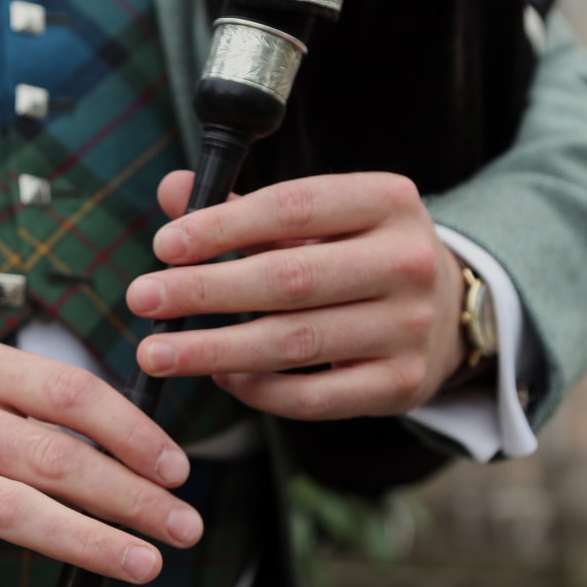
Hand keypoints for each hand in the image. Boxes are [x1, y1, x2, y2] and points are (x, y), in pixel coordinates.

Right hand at [0, 337, 200, 586]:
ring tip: (144, 563)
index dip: (130, 433)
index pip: (67, 391)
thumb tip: (152, 456)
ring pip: (14, 514)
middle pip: (50, 456)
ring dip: (89, 544)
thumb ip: (54, 409)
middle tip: (182, 525)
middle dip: (128, 494)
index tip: (176, 469)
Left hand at [127, 171, 468, 419]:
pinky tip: (220, 378)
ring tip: (157, 353)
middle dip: (205, 291)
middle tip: (141, 299)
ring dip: (215, 350)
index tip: (163, 245)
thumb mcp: (318, 220)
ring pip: (295, 342)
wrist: (445, 316)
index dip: (224, 227)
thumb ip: (245, 208)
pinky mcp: (401, 385)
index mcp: (387, 200)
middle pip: (289, 279)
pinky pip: (315, 396)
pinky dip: (259, 391)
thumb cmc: (357, 256)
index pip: (293, 208)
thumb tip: (172, 190)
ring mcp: (410, 328)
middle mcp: (409, 262)